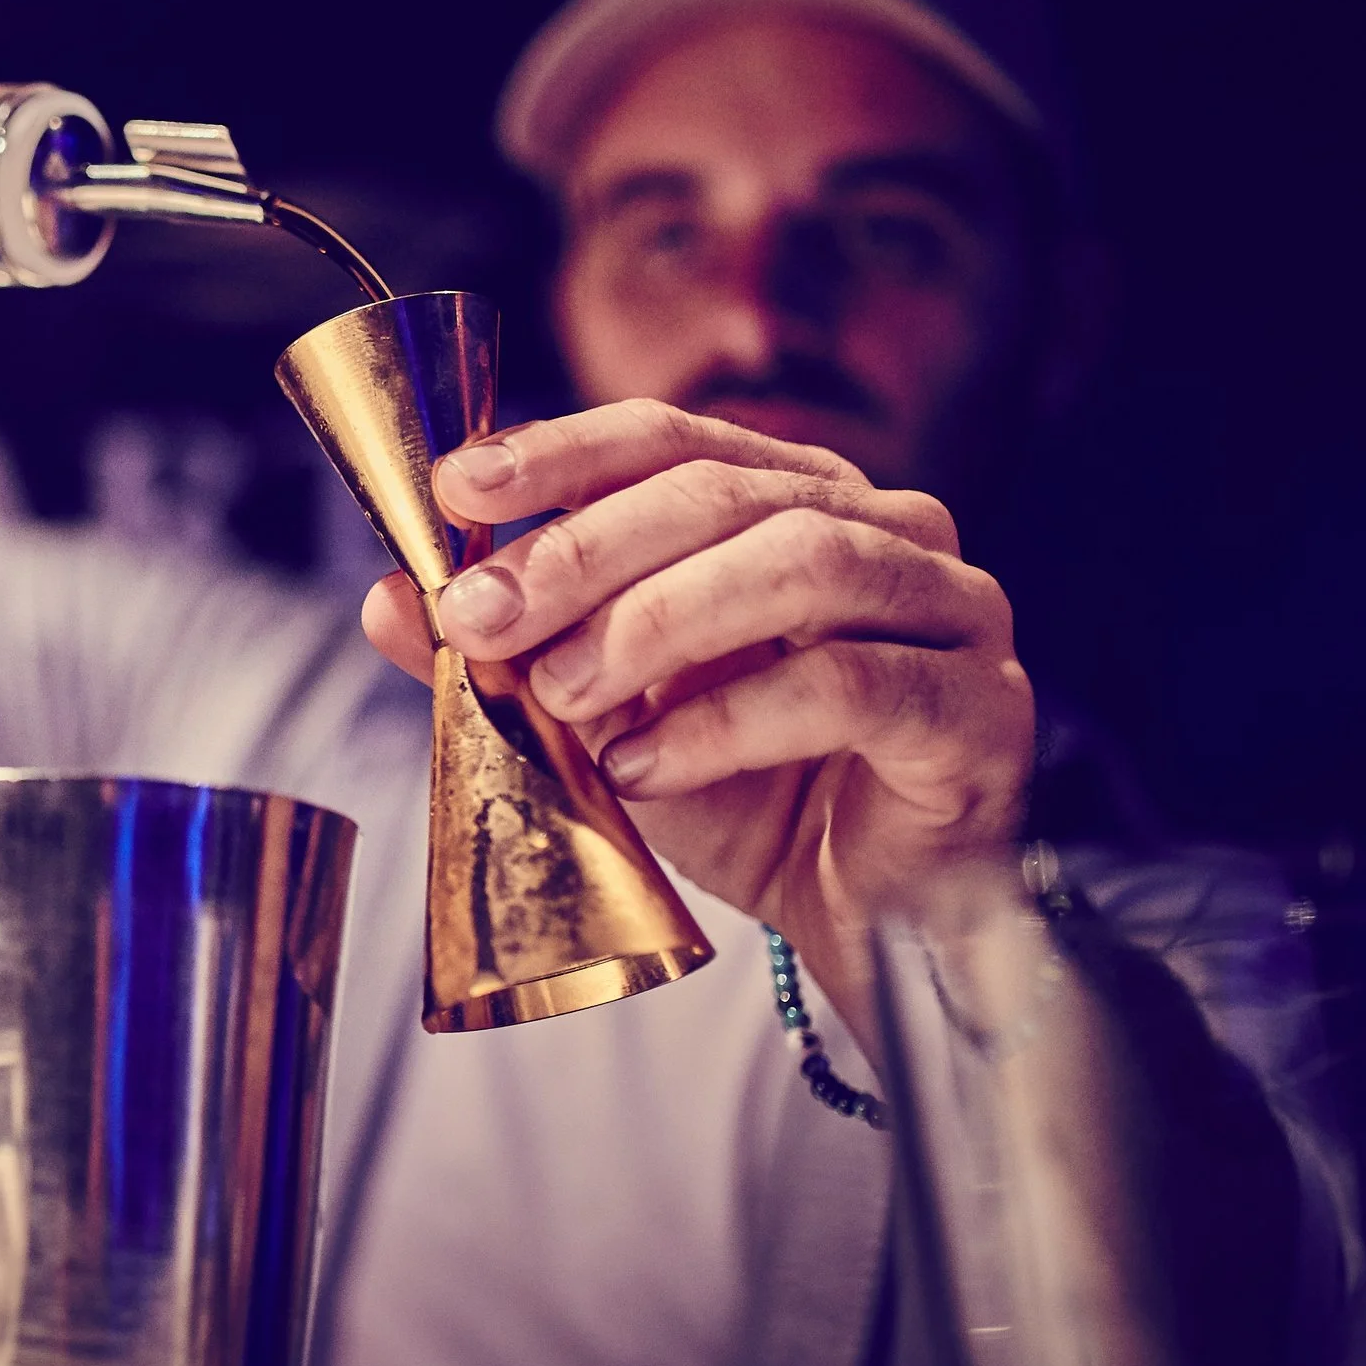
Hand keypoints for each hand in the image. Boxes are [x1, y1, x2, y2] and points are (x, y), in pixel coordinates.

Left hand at [362, 399, 1033, 1039]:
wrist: (873, 927)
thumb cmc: (752, 799)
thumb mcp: (607, 722)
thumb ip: (511, 657)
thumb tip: (385, 600)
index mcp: (797, 498)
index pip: (671, 438)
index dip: (560, 451)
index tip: (455, 488)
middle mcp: (887, 528)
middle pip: (723, 491)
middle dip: (581, 549)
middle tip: (480, 617)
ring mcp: (950, 610)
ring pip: (801, 564)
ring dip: (655, 623)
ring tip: (559, 693)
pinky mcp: (980, 709)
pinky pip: (849, 687)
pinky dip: (727, 723)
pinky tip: (643, 768)